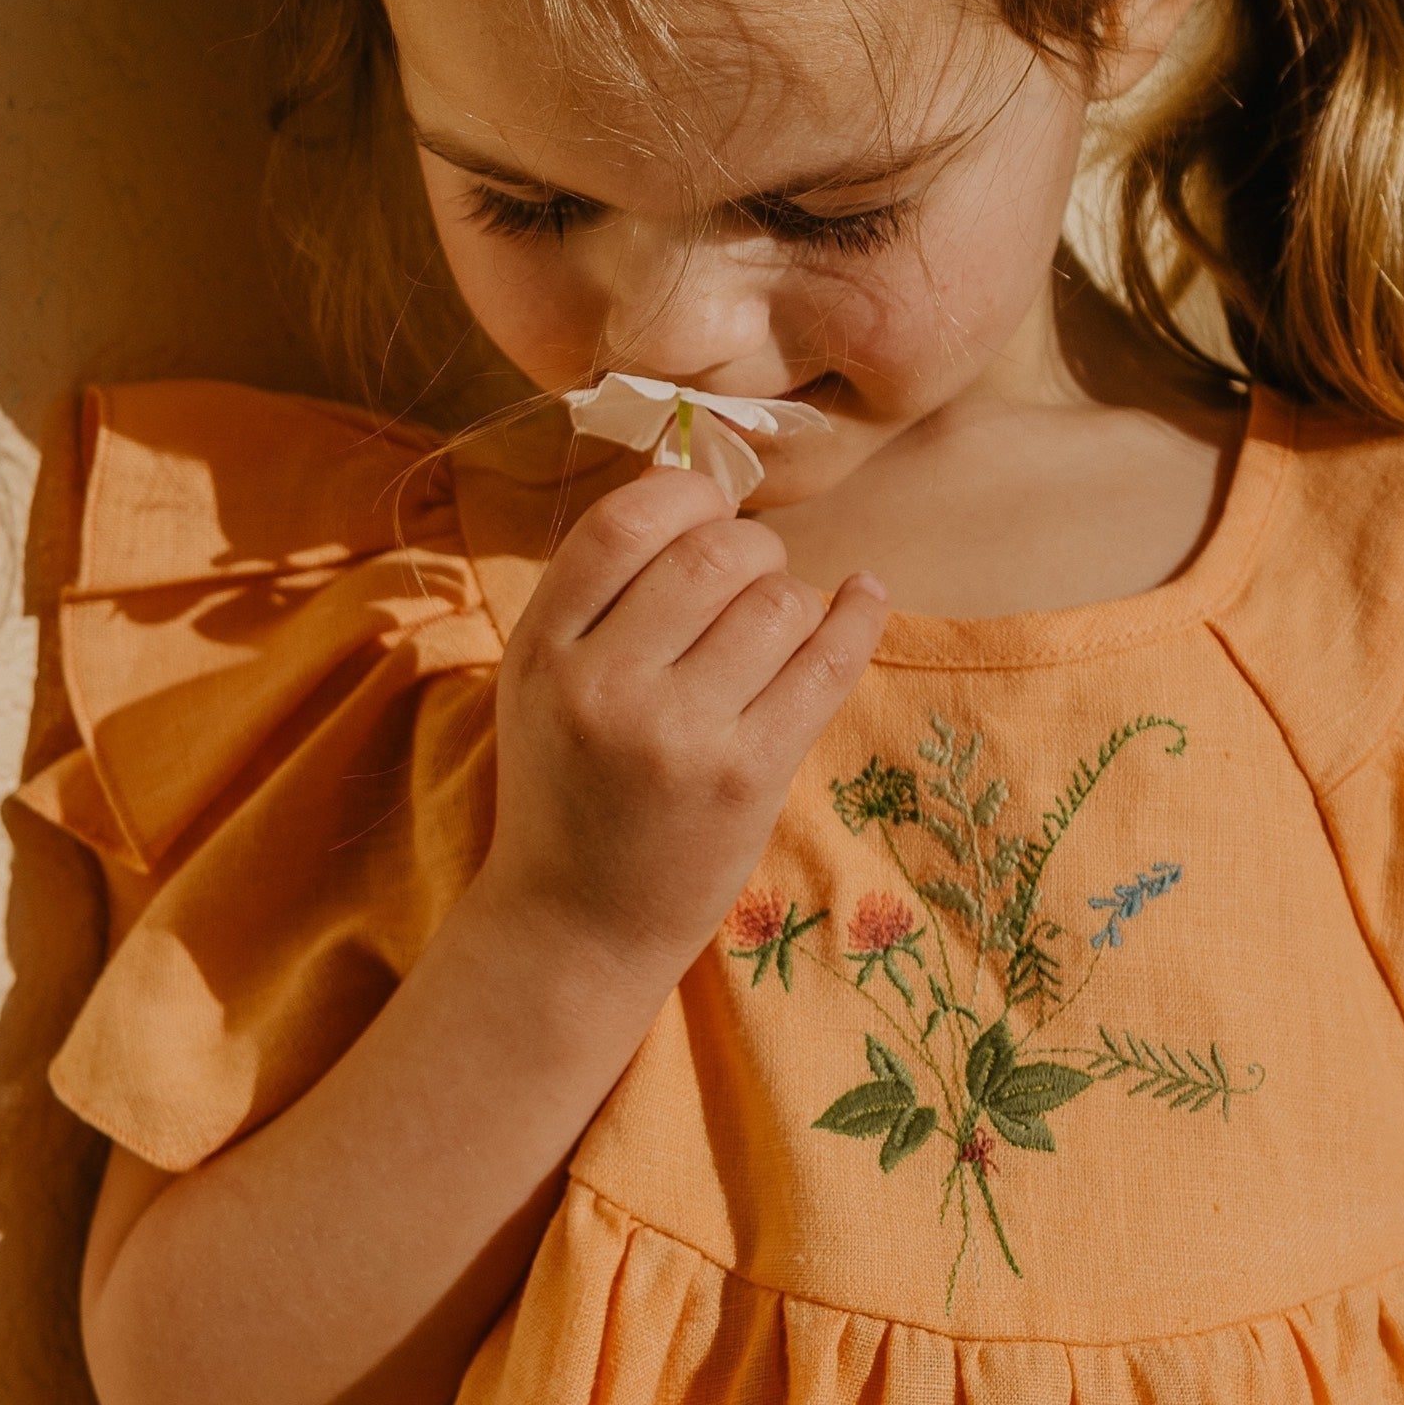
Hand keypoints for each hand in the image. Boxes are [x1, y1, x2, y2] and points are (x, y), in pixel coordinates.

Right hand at [474, 459, 886, 979]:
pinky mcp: (744, 779)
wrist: (574, 928)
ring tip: (777, 629)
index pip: (623, 523)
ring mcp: (677, 736)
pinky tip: (863, 599)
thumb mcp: (540, 684)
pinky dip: (855, 619)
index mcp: (542, 651)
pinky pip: (824, 666)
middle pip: (711, 553)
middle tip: (752, 576)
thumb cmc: (568, 792)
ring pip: (776, 603)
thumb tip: (688, 476)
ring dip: (793, 597)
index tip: (706, 514)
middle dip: (751, 547)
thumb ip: (597, 594)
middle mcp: (604, 687)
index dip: (683, 496)